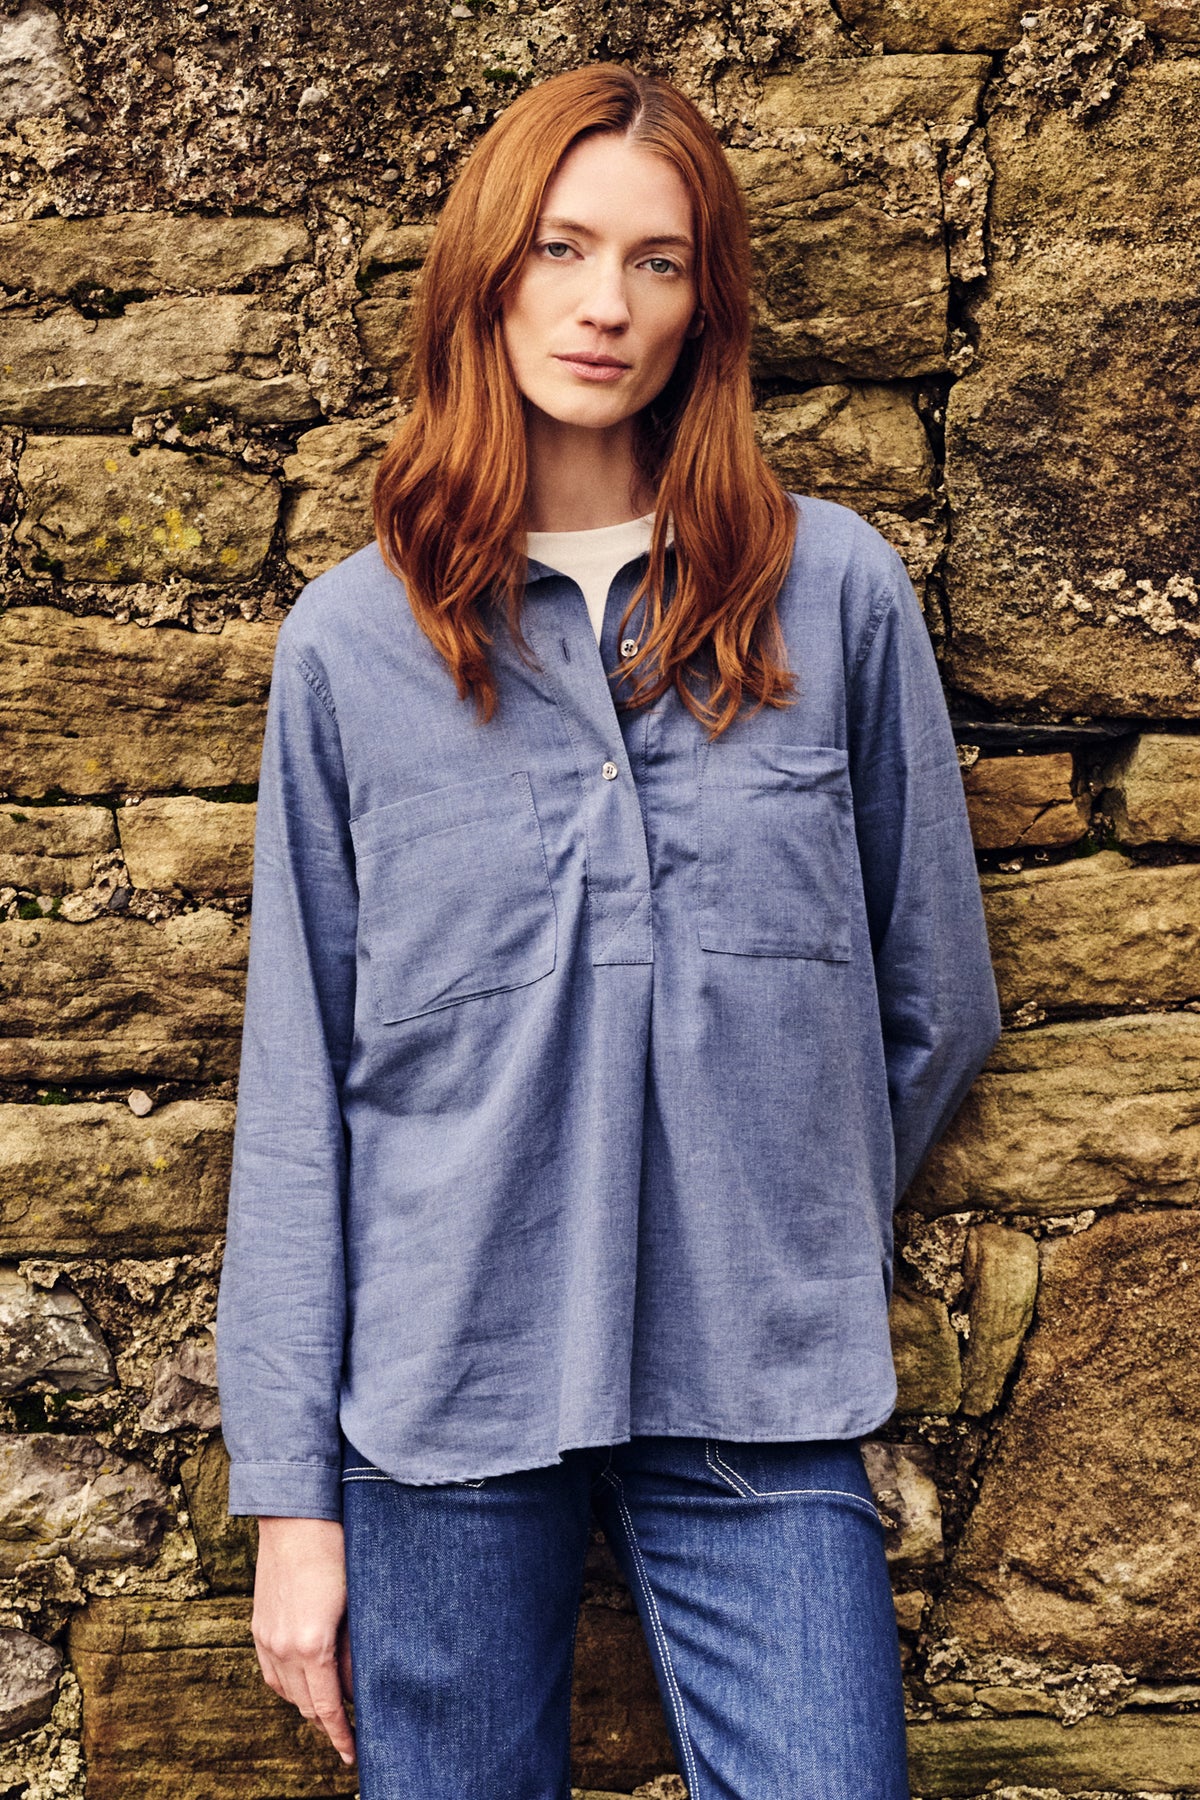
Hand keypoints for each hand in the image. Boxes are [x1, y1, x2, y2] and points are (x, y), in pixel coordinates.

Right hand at [251, 1516, 355, 1765]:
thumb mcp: (357, 1603)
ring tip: (332, 1704)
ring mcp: (266, 1637)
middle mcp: (282, 1648)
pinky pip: (270, 1672)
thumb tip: (358, 1685)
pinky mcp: (258, 1626)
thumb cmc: (336, 1552)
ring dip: (307, 1703)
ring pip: (285, 1692)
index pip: (327, 1708)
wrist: (295, 1516)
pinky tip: (305, 1679)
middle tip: (350, 1730)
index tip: (354, 1754)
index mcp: (311, 1645)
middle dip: (327, 1722)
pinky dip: (288, 1684)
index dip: (341, 1736)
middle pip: (305, 1705)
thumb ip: (354, 1650)